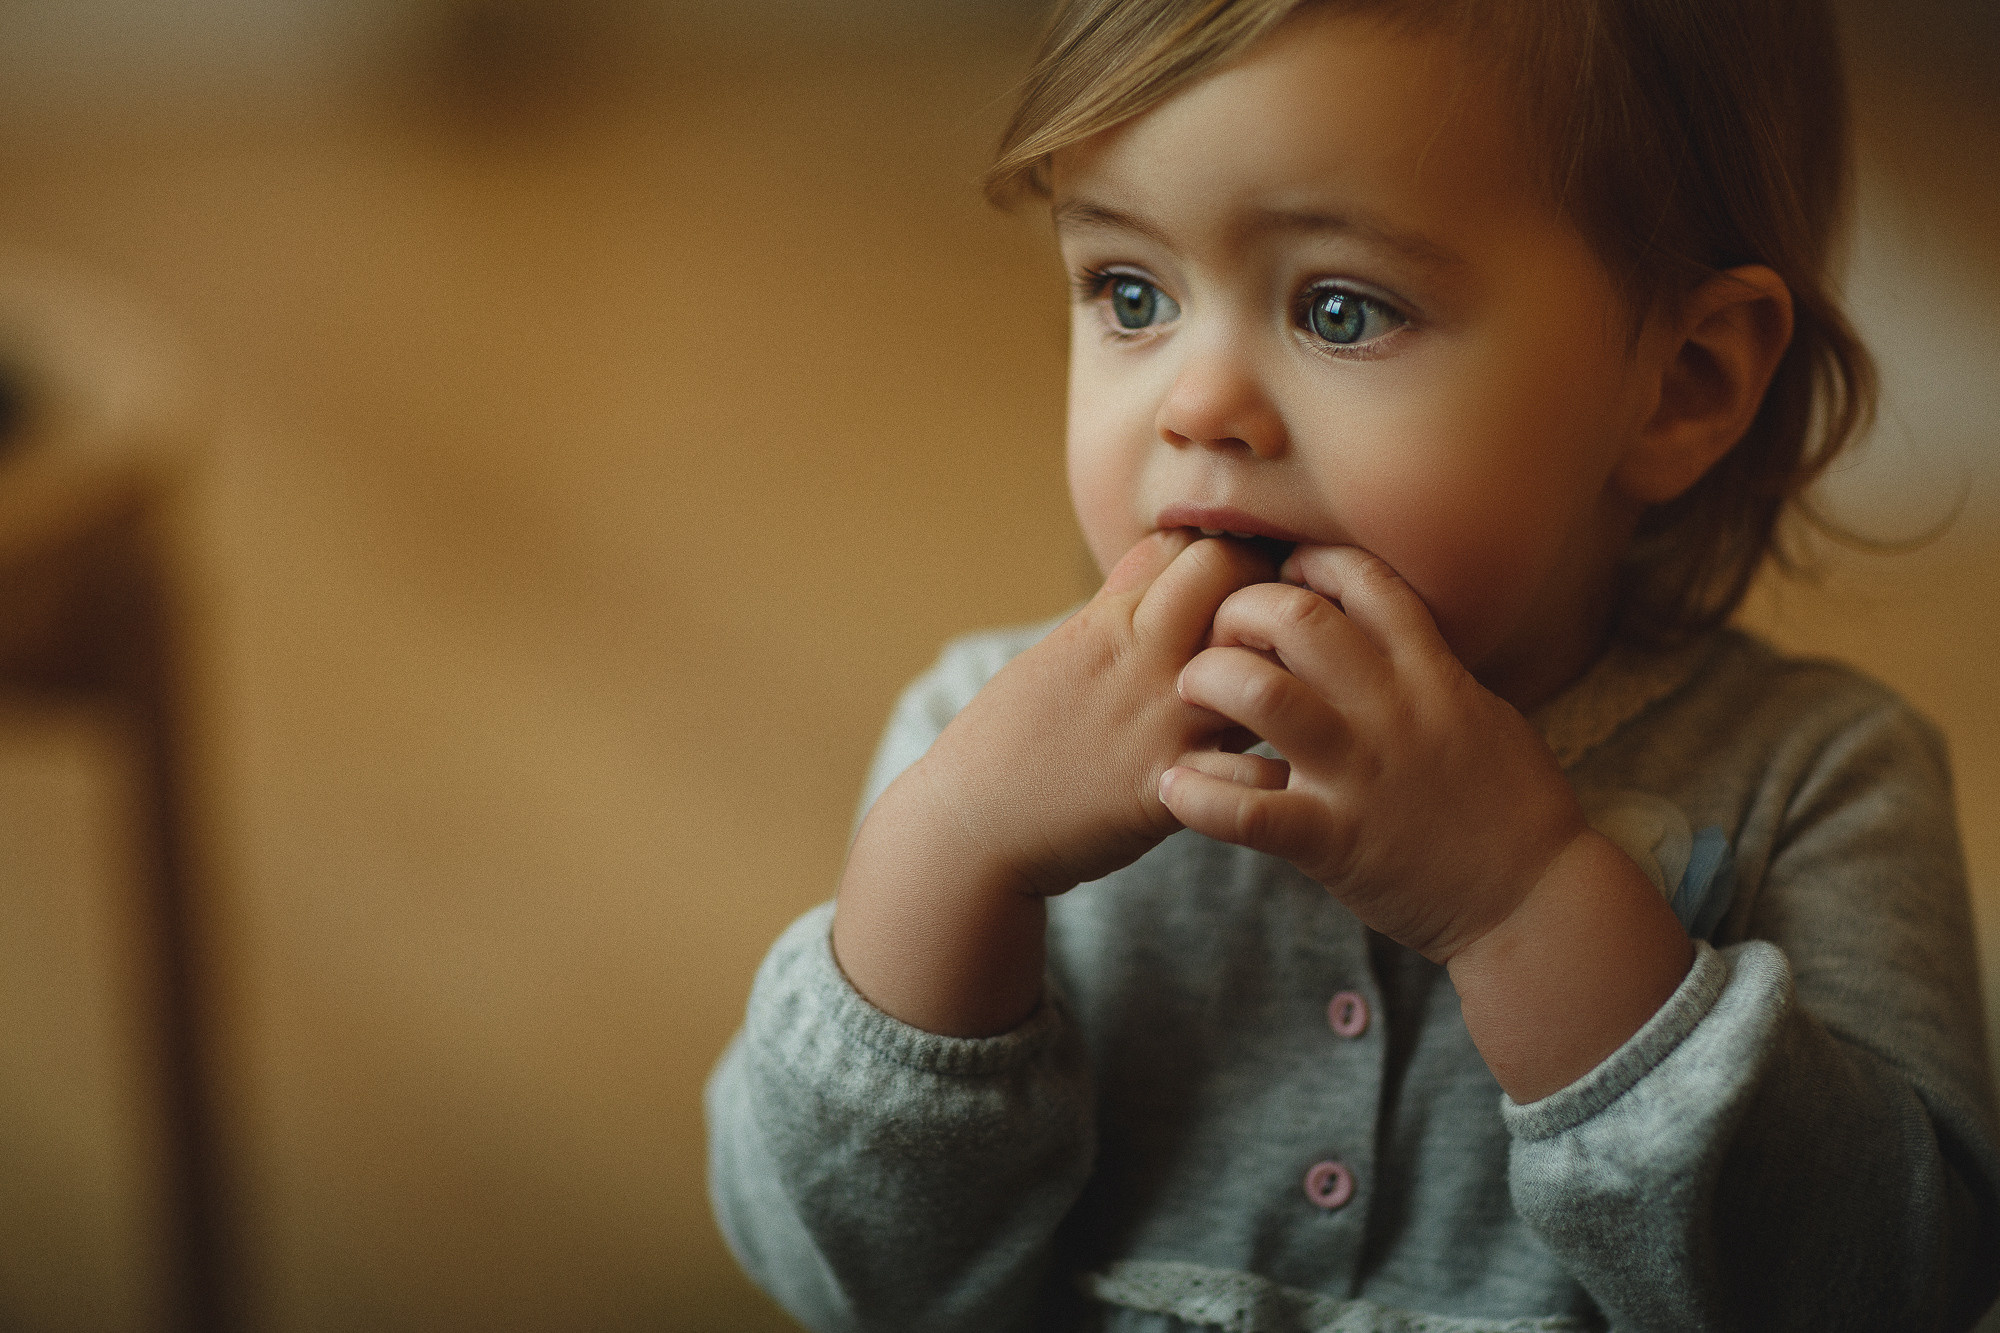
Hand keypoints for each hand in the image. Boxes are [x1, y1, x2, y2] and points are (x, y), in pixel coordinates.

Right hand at [832, 531, 1281, 1034]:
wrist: (969, 826)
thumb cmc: (1011, 741)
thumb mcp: (1060, 654)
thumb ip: (1118, 604)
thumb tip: (1158, 552)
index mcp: (1110, 620)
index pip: (1194, 546)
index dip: (1237, 556)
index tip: (1255, 590)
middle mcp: (1141, 657)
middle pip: (1236, 575)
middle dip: (1275, 593)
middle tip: (1288, 640)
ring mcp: (1160, 721)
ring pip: (1260, 658)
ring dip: (1292, 675)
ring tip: (1299, 703)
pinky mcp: (1169, 789)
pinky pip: (1254, 771)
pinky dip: (1279, 772)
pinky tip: (1288, 778)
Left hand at [1160, 545, 1586, 962]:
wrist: (1533, 901)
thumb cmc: (1509, 805)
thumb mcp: (1481, 712)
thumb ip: (1428, 668)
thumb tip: (1388, 629)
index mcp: (1430, 673)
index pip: (1361, 579)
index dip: (1307, 563)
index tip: (1279, 578)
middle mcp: (1391, 710)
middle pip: (1296, 617)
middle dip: (1240, 610)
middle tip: (1217, 637)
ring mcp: (1358, 775)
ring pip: (1261, 694)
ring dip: (1209, 681)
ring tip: (1191, 694)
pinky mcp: (1332, 841)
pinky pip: (1247, 812)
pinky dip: (1198, 796)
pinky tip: (1175, 787)